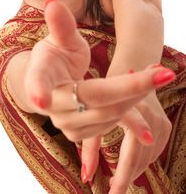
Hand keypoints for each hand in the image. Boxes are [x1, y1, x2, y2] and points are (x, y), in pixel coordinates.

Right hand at [24, 0, 174, 146]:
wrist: (53, 84)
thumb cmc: (56, 56)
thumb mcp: (59, 39)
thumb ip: (61, 25)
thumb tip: (52, 3)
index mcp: (40, 77)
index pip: (38, 83)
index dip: (38, 89)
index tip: (41, 98)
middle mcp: (52, 106)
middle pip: (96, 99)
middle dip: (133, 87)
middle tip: (164, 73)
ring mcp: (66, 124)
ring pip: (110, 113)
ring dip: (137, 94)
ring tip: (157, 74)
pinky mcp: (81, 134)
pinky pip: (113, 121)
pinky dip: (131, 104)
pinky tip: (141, 87)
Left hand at [81, 73, 173, 192]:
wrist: (131, 69)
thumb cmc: (107, 90)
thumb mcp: (95, 117)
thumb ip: (90, 147)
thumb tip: (85, 177)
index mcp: (132, 115)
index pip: (130, 154)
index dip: (122, 177)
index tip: (113, 193)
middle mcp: (151, 118)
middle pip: (141, 158)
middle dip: (127, 176)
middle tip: (114, 190)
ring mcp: (160, 121)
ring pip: (150, 157)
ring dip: (135, 170)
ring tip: (119, 180)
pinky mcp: (165, 124)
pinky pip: (155, 151)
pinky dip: (143, 160)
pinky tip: (132, 167)